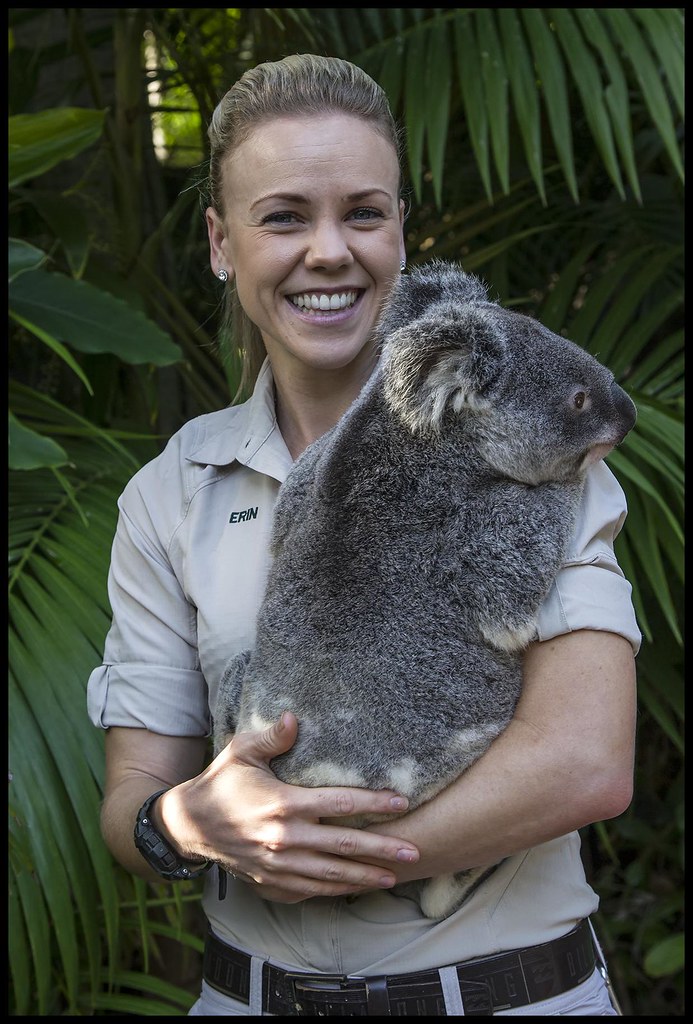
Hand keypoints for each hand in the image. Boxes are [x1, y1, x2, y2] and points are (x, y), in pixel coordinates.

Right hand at [165, 712, 419, 902]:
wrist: (190, 825)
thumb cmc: (222, 782)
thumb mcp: (242, 751)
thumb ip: (272, 736)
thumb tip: (295, 717)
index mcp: (282, 803)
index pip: (338, 803)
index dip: (372, 803)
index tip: (400, 802)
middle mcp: (284, 838)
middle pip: (343, 844)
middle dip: (381, 848)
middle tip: (413, 851)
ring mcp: (278, 865)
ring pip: (331, 874)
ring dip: (365, 876)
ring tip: (394, 875)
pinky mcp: (272, 882)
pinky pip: (312, 889)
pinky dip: (337, 890)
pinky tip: (357, 887)